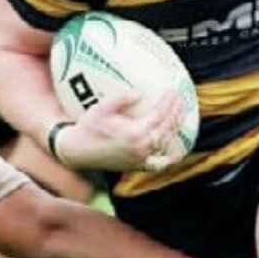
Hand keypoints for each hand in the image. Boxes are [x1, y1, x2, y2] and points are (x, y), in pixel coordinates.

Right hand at [56, 91, 183, 171]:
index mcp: (135, 133)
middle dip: (176, 113)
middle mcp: (142, 148)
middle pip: (167, 128)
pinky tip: (177, 152)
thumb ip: (121, 99)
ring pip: (166, 144)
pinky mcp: (137, 167)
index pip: (160, 115)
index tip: (174, 91)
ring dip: (175, 129)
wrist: (77, 151)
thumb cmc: (88, 127)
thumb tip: (139, 93)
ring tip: (179, 116)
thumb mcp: (102, 108)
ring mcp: (141, 159)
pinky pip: (159, 164)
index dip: (169, 103)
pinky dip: (170, 159)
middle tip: (181, 99)